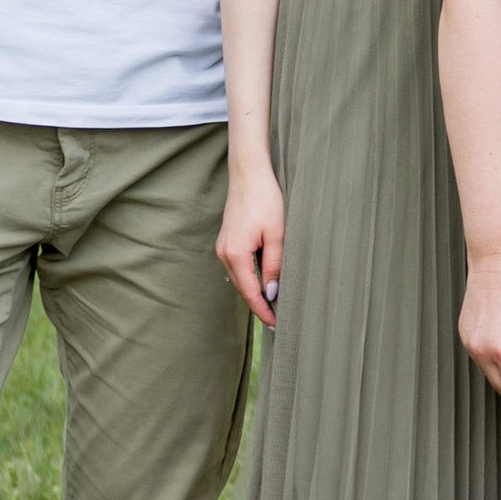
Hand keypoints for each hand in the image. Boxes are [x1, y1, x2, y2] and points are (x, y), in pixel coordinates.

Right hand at [217, 156, 285, 327]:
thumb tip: (272, 293)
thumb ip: (274, 266)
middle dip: (259, 305)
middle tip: (278, 322)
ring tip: (273, 307)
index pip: (250, 292)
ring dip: (254, 293)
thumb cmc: (265, 200)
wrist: (249, 175)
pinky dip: (249, 279)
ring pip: (239, 279)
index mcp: (236, 254)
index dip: (263, 310)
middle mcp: (224, 254)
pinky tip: (262, 284)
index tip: (276, 325)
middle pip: (242, 289)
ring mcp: (222, 248)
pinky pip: (238, 268)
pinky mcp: (226, 242)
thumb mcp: (276, 235)